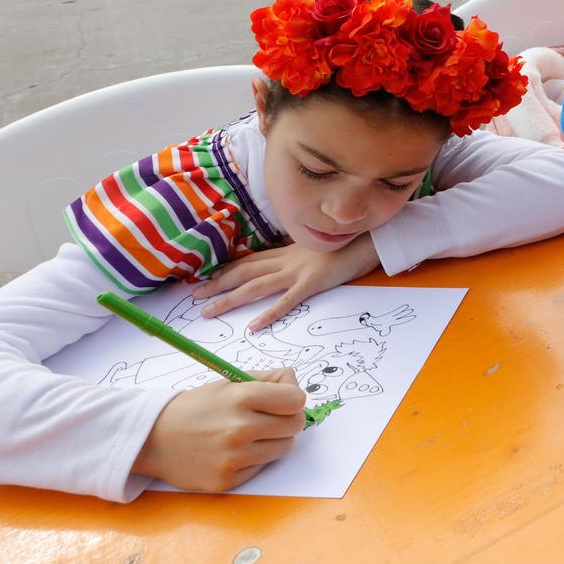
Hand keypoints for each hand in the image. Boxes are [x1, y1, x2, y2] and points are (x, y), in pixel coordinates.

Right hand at [133, 370, 305, 491]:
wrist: (154, 439)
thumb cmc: (197, 407)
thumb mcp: (229, 382)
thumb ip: (268, 380)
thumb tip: (295, 386)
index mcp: (241, 398)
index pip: (296, 400)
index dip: (292, 399)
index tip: (282, 400)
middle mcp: (240, 429)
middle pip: (295, 425)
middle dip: (287, 419)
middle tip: (269, 417)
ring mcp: (234, 458)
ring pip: (284, 448)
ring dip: (273, 440)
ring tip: (250, 433)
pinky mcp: (228, 480)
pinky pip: (262, 467)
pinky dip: (254, 459)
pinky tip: (233, 451)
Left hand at [191, 235, 380, 330]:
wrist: (369, 238)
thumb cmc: (345, 243)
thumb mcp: (315, 247)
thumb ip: (298, 256)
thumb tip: (284, 263)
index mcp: (286, 252)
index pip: (248, 261)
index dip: (225, 270)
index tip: (206, 279)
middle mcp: (286, 260)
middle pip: (244, 273)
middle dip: (217, 284)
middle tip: (195, 296)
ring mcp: (298, 271)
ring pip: (256, 286)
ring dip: (230, 299)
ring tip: (209, 311)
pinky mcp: (313, 282)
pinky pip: (287, 300)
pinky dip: (269, 313)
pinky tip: (254, 326)